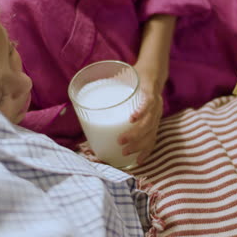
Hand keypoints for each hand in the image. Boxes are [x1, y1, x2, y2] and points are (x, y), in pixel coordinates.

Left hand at [118, 14, 175, 165]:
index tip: (131, 118)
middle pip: (149, 123)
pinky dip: (145, 151)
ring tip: (125, 152)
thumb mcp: (123, 75)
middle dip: (135, 135)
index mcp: (148, 92)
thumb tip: (80, 91)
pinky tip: (137, 161)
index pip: (149, 102)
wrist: (152, 75)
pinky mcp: (155, 123)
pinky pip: (152, 139)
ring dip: (138, 145)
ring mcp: (157, 116)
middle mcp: (156, 105)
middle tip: (120, 141)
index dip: (142, 111)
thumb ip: (107, 83)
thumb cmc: (132, 76)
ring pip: (151, 134)